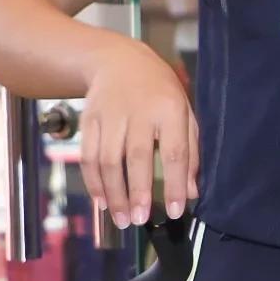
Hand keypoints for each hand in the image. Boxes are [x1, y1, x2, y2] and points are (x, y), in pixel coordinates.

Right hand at [82, 33, 198, 227]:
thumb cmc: (159, 93)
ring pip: (107, 159)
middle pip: (136, 157)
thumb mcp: (185, 114)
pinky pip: (87, 155)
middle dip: (137, 192)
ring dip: (113, 193)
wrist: (119, 60)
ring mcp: (110, 114)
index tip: (176, 211)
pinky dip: (93, 182)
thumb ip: (190, 152)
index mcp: (170, 110)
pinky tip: (102, 201)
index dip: (175, 184)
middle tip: (140, 220)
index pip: (175, 152)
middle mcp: (139, 112)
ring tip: (122, 219)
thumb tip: (191, 192)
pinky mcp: (89, 118)